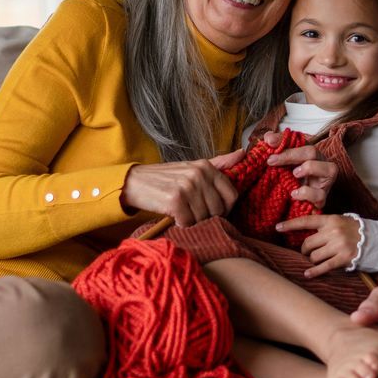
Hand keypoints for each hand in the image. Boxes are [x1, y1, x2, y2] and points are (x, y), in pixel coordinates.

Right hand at [122, 152, 241, 225]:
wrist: (134, 182)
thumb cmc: (165, 178)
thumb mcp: (193, 167)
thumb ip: (219, 163)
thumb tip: (243, 153)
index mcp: (206, 166)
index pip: (231, 195)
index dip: (225, 208)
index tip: (213, 211)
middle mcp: (198, 174)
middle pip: (218, 210)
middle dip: (207, 216)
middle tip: (192, 213)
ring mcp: (187, 187)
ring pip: (204, 218)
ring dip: (193, 221)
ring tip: (182, 213)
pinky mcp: (175, 200)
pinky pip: (188, 223)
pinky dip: (181, 224)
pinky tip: (174, 217)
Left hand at [266, 144, 336, 208]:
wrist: (296, 204)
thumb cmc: (292, 180)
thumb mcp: (282, 163)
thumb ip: (277, 148)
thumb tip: (268, 137)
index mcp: (311, 154)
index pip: (302, 141)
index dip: (285, 141)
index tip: (269, 144)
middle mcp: (321, 165)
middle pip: (313, 152)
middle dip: (291, 154)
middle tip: (272, 160)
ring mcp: (324, 182)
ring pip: (329, 169)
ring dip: (309, 168)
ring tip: (294, 174)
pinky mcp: (322, 199)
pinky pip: (320, 195)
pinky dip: (306, 193)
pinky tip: (294, 194)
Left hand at [275, 214, 360, 277]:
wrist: (377, 240)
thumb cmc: (355, 230)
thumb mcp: (341, 221)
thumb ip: (325, 224)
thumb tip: (306, 228)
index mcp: (331, 220)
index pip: (306, 221)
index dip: (290, 225)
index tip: (278, 227)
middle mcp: (333, 232)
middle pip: (308, 243)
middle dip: (305, 250)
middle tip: (307, 252)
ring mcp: (339, 245)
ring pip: (314, 256)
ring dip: (312, 260)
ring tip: (317, 259)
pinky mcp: (344, 258)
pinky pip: (324, 266)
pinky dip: (314, 271)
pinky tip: (308, 274)